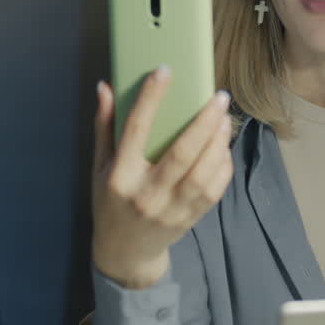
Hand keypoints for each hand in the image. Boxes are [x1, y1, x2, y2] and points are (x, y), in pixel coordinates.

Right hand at [91, 68, 233, 289]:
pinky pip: (214, 191)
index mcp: (119, 177)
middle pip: (181, 154)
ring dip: (218, 143)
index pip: (135, 130)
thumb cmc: (111, 202)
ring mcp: (170, 209)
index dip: (150, 98)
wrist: (125, 252)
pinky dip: (223, 167)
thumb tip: (106, 87)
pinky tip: (224, 147)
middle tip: (219, 97)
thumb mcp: (100, 166)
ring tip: (224, 119)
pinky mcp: (190, 218)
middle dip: (203, 122)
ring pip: (202, 174)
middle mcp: (146, 194)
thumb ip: (105, 127)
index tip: (165, 71)